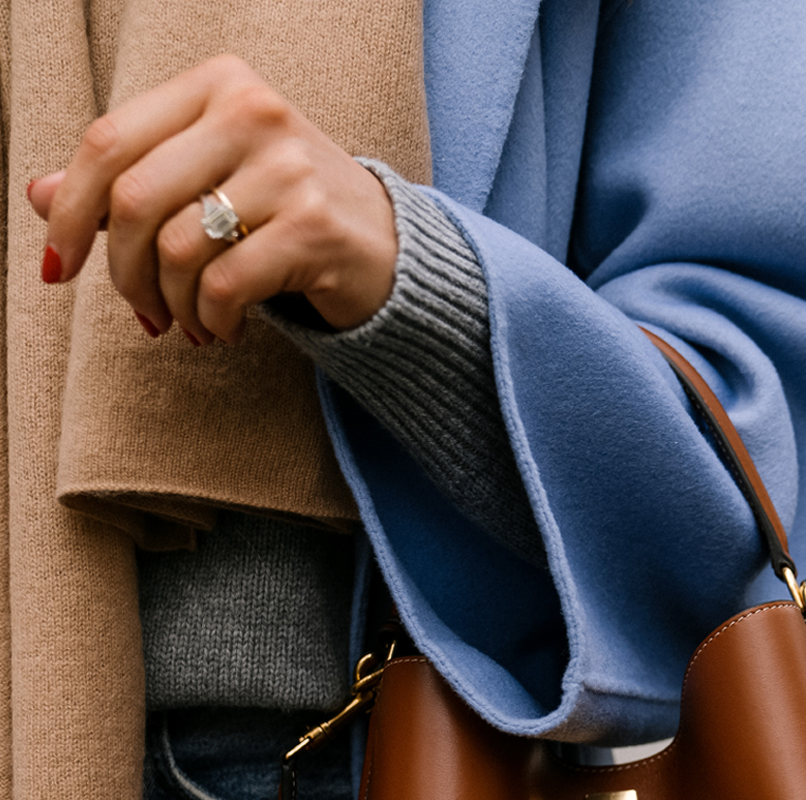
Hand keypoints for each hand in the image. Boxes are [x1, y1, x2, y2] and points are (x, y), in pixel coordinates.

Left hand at [27, 56, 397, 344]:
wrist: (387, 248)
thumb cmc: (284, 213)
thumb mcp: (205, 180)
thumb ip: (127, 182)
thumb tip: (37, 195)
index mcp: (216, 85)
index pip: (109, 143)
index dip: (69, 211)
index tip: (58, 266)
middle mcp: (251, 111)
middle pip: (135, 199)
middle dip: (122, 272)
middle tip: (141, 311)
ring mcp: (287, 166)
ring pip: (176, 247)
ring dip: (171, 304)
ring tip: (189, 323)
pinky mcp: (313, 226)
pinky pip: (224, 285)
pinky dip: (212, 319)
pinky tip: (224, 328)